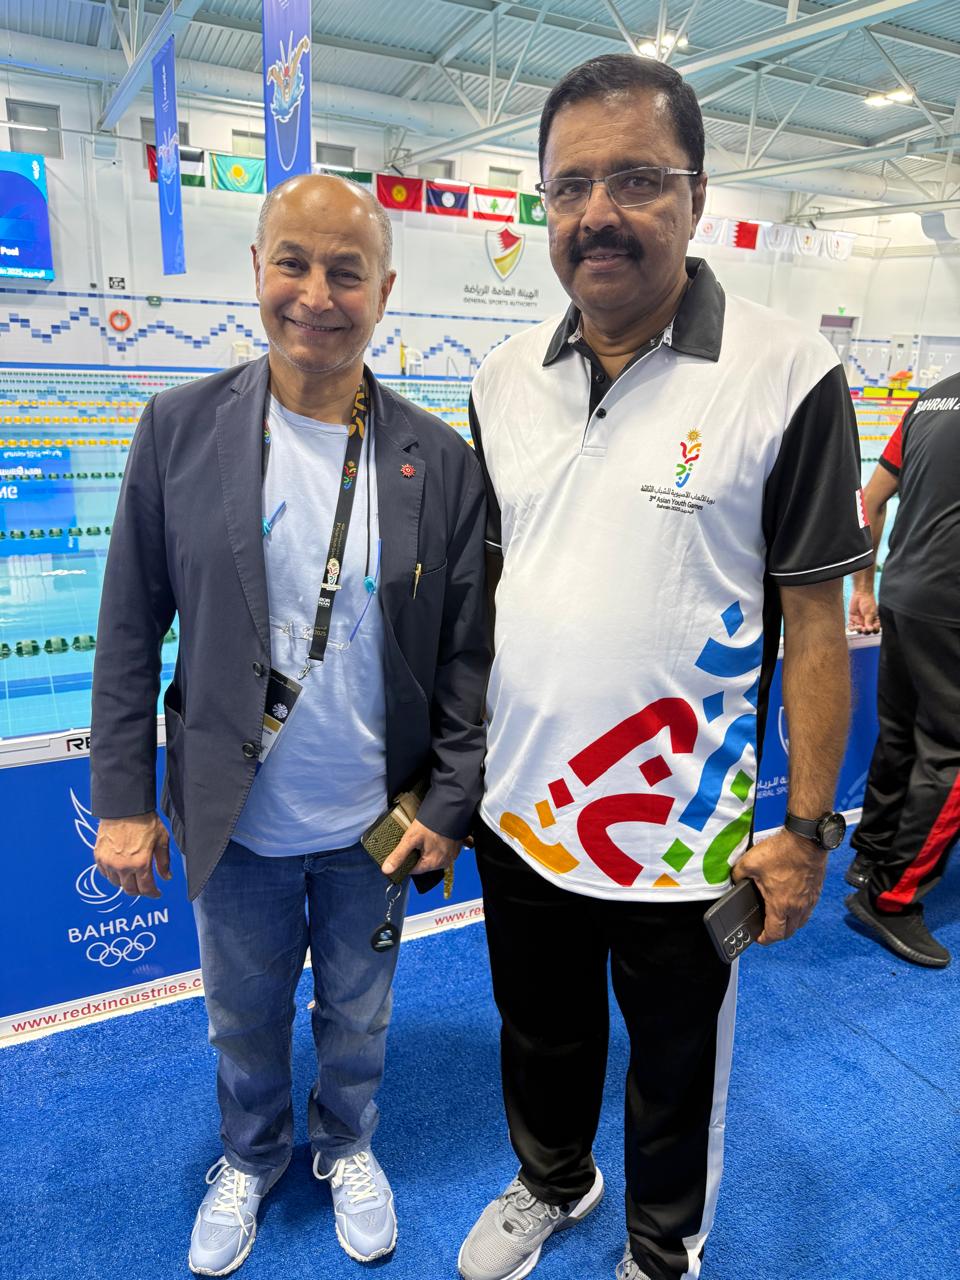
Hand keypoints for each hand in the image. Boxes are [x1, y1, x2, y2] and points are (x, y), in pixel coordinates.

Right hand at [94, 812, 171, 898]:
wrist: (125, 807)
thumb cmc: (145, 821)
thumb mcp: (162, 840)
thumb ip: (163, 862)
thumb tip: (166, 877)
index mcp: (141, 864)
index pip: (146, 889)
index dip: (153, 894)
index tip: (157, 893)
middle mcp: (123, 867)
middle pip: (130, 890)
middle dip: (139, 891)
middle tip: (144, 887)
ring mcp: (109, 863)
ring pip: (116, 884)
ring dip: (125, 883)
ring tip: (132, 875)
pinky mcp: (99, 857)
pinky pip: (105, 874)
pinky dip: (113, 875)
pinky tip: (120, 868)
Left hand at [381, 819, 459, 877]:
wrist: (449, 809)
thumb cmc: (431, 823)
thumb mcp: (411, 838)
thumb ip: (398, 855)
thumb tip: (387, 869)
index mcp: (433, 863)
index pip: (413, 870)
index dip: (405, 860)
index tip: (404, 849)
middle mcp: (444, 863)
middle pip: (423, 864)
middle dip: (417, 854)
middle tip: (415, 840)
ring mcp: (451, 856)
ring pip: (432, 858)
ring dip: (426, 850)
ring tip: (425, 837)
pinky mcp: (455, 850)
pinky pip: (441, 852)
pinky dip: (436, 847)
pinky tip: (433, 837)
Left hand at [731, 829, 826, 944]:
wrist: (806, 839)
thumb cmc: (782, 851)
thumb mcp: (750, 863)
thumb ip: (738, 875)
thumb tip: (734, 880)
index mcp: (781, 905)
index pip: (774, 934)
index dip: (764, 939)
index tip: (758, 937)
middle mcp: (798, 907)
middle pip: (789, 932)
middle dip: (777, 934)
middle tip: (767, 929)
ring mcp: (810, 900)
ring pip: (800, 922)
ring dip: (789, 924)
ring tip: (778, 917)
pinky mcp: (816, 891)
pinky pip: (808, 910)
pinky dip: (799, 912)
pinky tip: (792, 902)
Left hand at [848, 588, 879, 633]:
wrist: (860, 595)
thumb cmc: (868, 602)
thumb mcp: (870, 612)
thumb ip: (869, 622)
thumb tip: (870, 630)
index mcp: (874, 621)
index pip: (875, 629)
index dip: (874, 630)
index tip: (873, 628)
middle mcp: (867, 622)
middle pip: (867, 631)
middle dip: (866, 631)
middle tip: (865, 628)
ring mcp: (860, 621)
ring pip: (859, 630)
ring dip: (859, 630)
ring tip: (859, 627)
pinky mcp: (853, 619)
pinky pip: (851, 626)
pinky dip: (852, 628)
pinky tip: (853, 627)